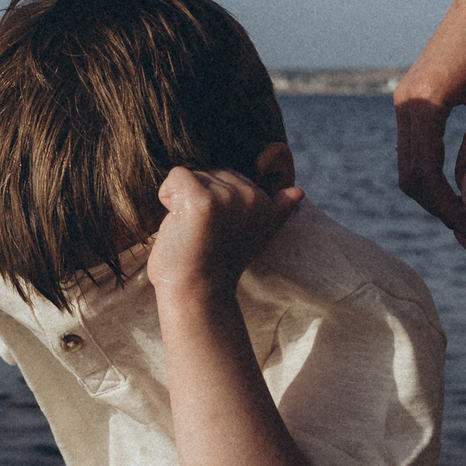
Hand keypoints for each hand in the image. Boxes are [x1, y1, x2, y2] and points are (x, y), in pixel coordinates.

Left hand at [145, 155, 302, 305]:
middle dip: (197, 198)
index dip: (213, 202)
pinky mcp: (203, 201)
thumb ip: (273, 210)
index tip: (217, 233)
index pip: (226, 174)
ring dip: (181, 200)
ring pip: (192, 174)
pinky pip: (175, 177)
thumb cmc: (214, 265)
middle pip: (209, 170)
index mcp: (265, 203)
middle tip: (203, 235)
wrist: (195, 294)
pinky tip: (179, 225)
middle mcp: (252, 197)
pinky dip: (166, 197)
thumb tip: (299, 191)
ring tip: (192, 232)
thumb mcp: (250, 234)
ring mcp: (227, 198)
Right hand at [395, 0, 465, 251]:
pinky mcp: (415, 101)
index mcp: (421, 103)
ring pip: (412, 169)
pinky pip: (418, 151)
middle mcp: (404, 104)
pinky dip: (439, 177)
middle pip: (412, 179)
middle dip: (445, 212)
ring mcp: (406, 102)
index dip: (449, 210)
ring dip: (442, 199)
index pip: (425, 175)